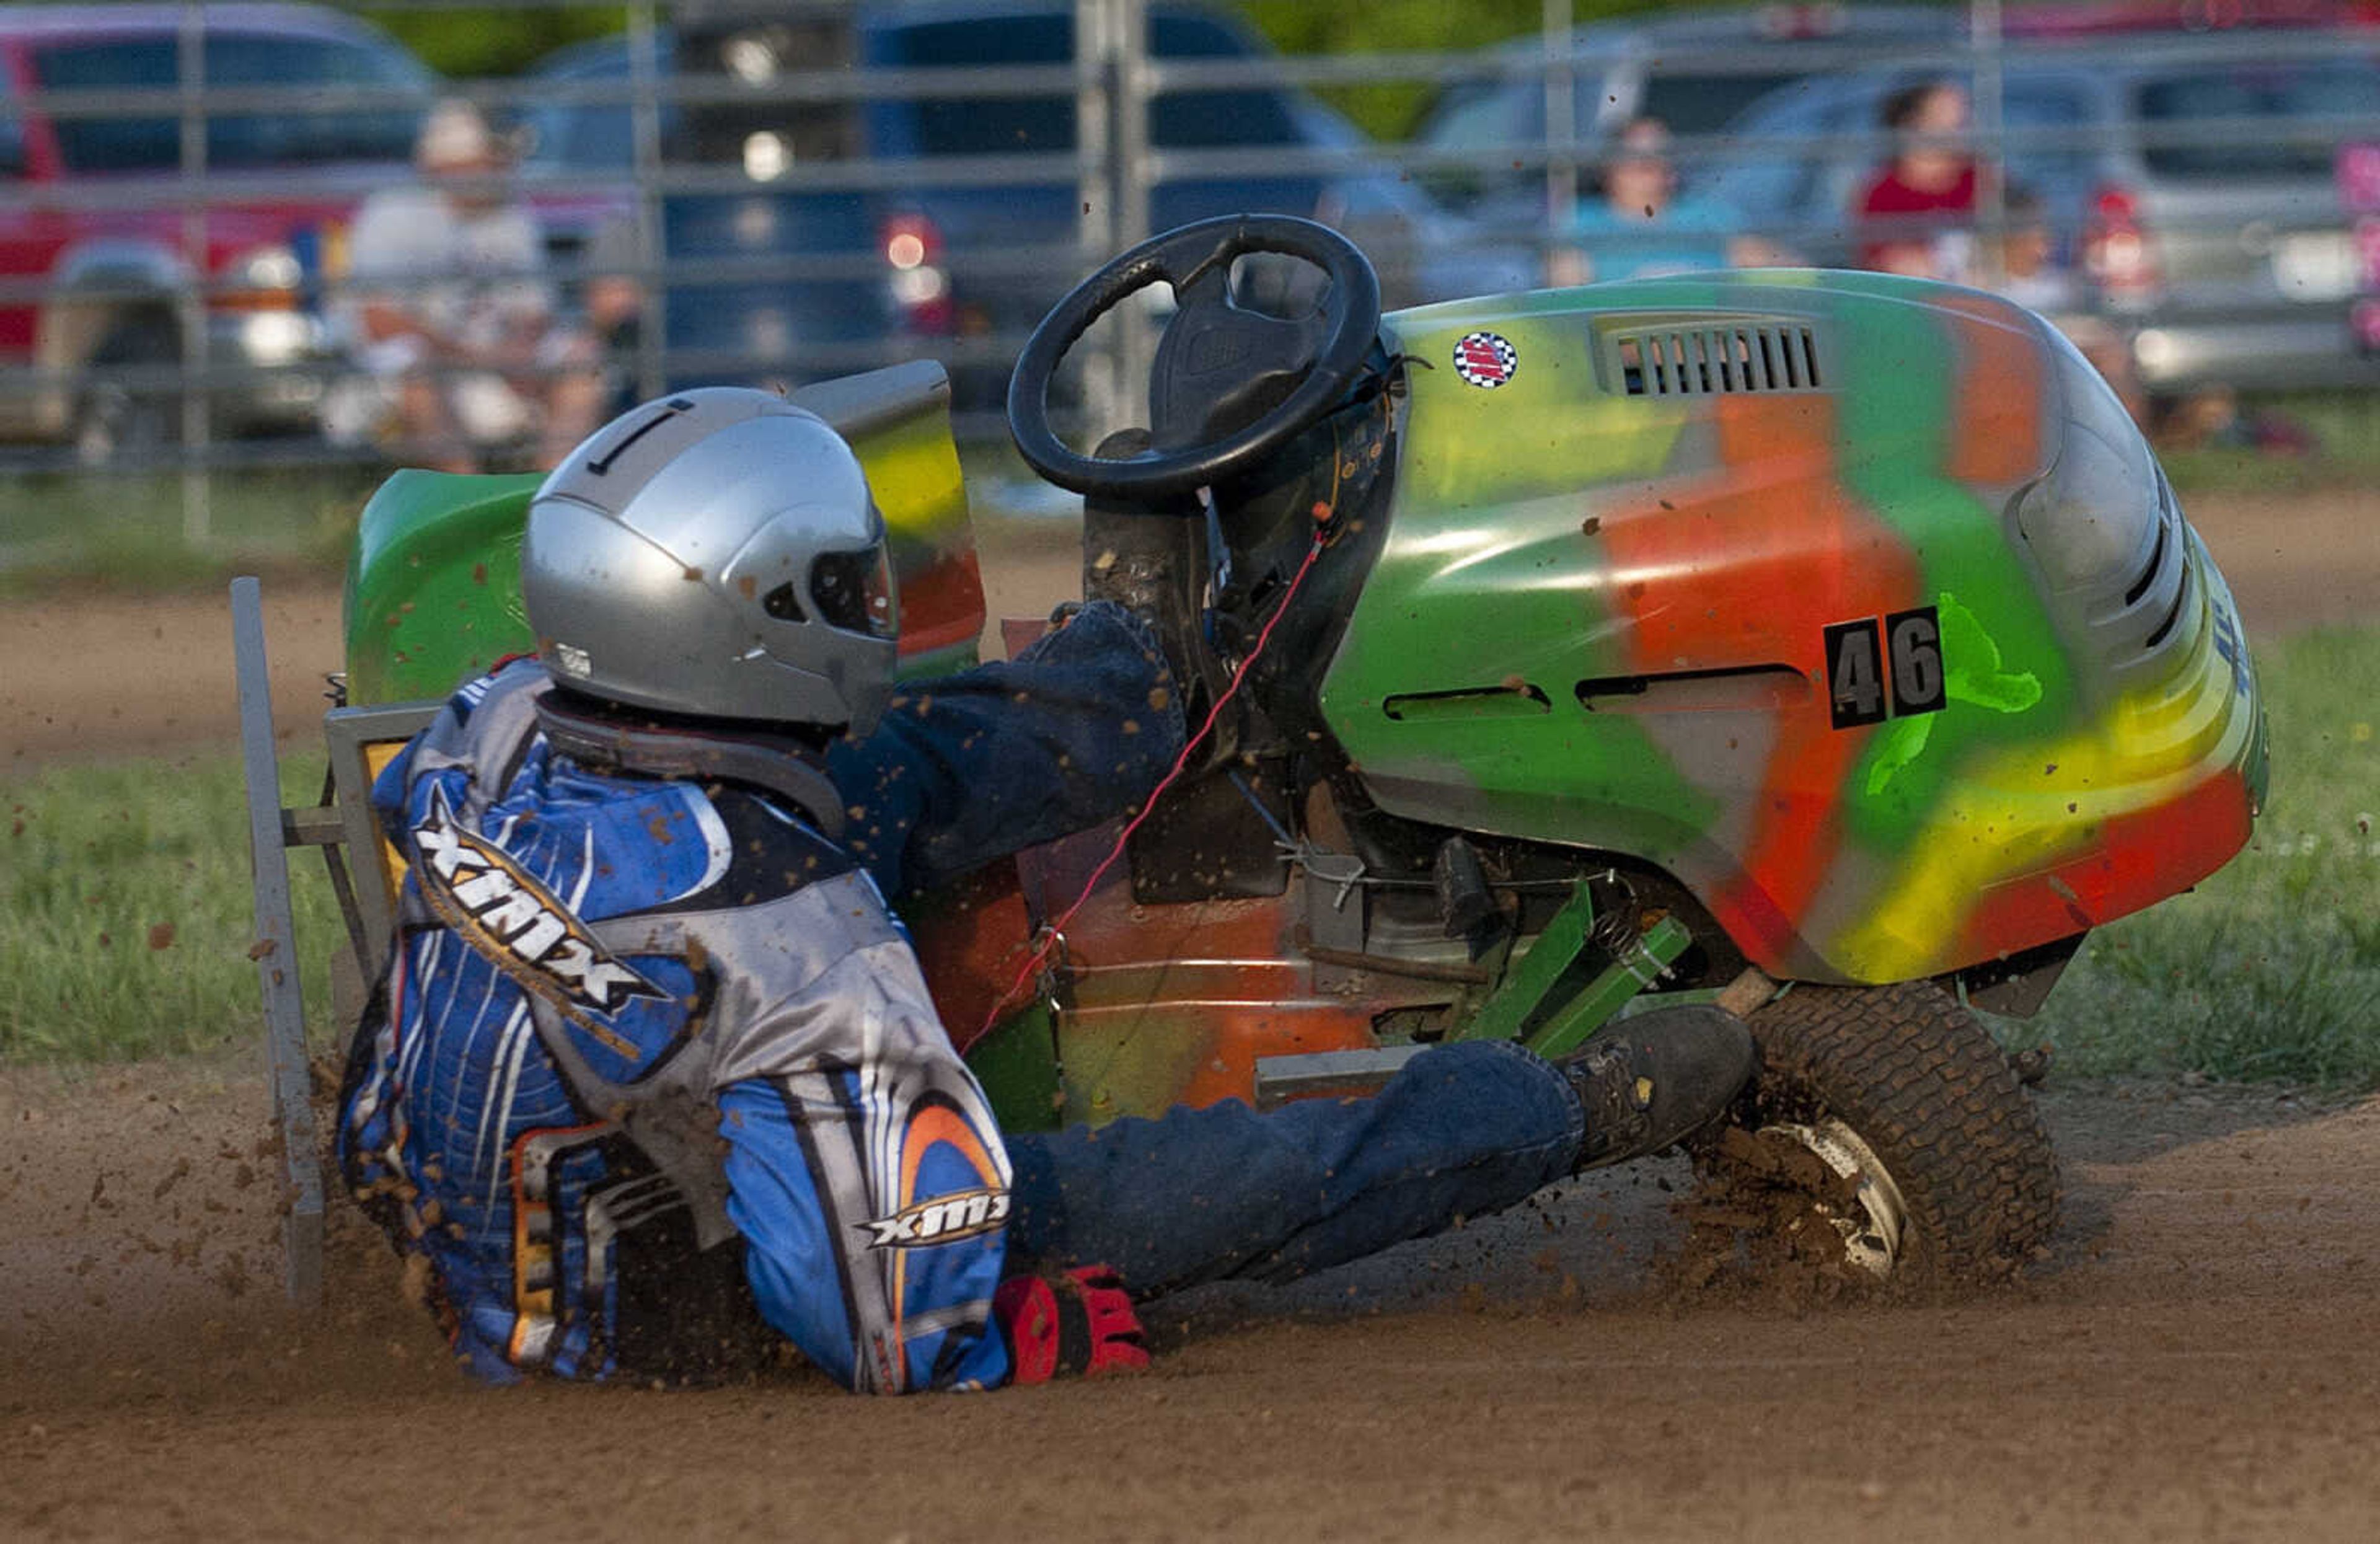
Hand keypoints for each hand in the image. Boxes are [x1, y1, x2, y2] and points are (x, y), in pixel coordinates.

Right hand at [993, 1263, 1150, 1384]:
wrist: (1005, 1338)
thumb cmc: (1006, 1313)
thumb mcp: (1024, 1287)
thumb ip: (1040, 1288)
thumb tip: (1033, 1290)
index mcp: (1071, 1285)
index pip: (1102, 1274)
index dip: (1112, 1279)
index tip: (1116, 1283)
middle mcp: (1087, 1302)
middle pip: (1120, 1299)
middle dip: (1126, 1308)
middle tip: (1126, 1318)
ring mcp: (1093, 1328)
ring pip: (1128, 1322)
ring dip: (1135, 1327)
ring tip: (1137, 1335)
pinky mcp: (1093, 1354)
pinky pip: (1125, 1353)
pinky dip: (1138, 1357)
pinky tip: (1143, 1360)